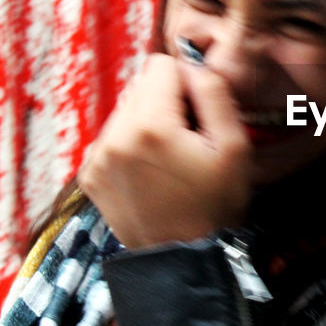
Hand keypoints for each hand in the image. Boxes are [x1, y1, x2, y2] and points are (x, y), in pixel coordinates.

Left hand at [78, 53, 250, 248]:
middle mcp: (114, 136)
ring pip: (126, 110)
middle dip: (167, 103)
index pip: (161, 64)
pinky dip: (132, 145)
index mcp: (150, 125)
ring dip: (148, 123)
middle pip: (141, 85)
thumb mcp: (234, 147)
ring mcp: (97, 157)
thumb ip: (214, 93)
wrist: (183, 260)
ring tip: (170, 160)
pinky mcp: (90, 175)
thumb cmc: (215, 206)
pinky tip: (151, 172)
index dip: (188, 84)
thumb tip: (193, 65)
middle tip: (187, 141)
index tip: (200, 116)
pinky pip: (113, 137)